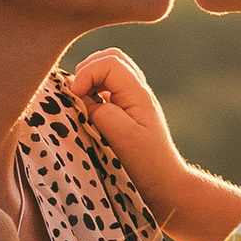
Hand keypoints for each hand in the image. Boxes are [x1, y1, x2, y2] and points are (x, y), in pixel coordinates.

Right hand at [63, 49, 194, 220]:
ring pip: (109, 69)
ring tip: (81, 100)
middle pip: (110, 57)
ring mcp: (133, 98)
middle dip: (87, 69)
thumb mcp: (122, 138)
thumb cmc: (146, 163)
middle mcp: (138, 90)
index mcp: (138, 93)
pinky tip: (89, 109)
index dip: (86, 73)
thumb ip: (101, 113)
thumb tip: (84, 98)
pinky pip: (108, 86)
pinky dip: (93, 89)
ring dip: (90, 78)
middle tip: (76, 94)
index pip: (109, 62)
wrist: (164, 182)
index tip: (75, 96)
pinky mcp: (127, 109)